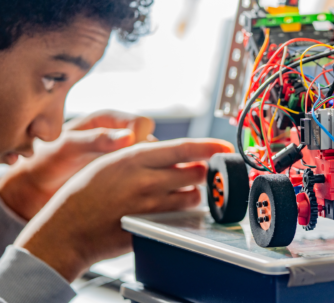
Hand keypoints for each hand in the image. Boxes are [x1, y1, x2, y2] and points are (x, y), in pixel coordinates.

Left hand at [0, 110, 154, 219]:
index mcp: (108, 121)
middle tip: (130, 176)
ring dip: (144, 174)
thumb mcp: (67, 147)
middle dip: (145, 159)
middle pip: (151, 143)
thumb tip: (128, 137)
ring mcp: (122, 158)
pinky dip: (139, 186)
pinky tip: (126, 195)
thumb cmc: (45, 161)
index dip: (140, 139)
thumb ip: (96, 140)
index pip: (142, 124)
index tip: (129, 156)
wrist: (33, 189)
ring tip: (126, 188)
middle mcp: (120, 137)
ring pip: (150, 162)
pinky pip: (142, 179)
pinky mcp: (123, 177)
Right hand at [15, 138, 233, 281]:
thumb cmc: (85, 193)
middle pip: (196, 172)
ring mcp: (151, 206)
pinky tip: (167, 207)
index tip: (224, 146)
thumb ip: (146, 156)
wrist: (67, 229)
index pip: (184, 147)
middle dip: (200, 171)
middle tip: (192, 171)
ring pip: (193, 195)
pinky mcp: (152, 226)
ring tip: (175, 191)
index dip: (209, 146)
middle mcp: (147, 180)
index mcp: (136, 158)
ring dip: (192, 192)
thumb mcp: (111, 161)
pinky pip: (181, 216)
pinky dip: (182, 210)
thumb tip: (176, 153)